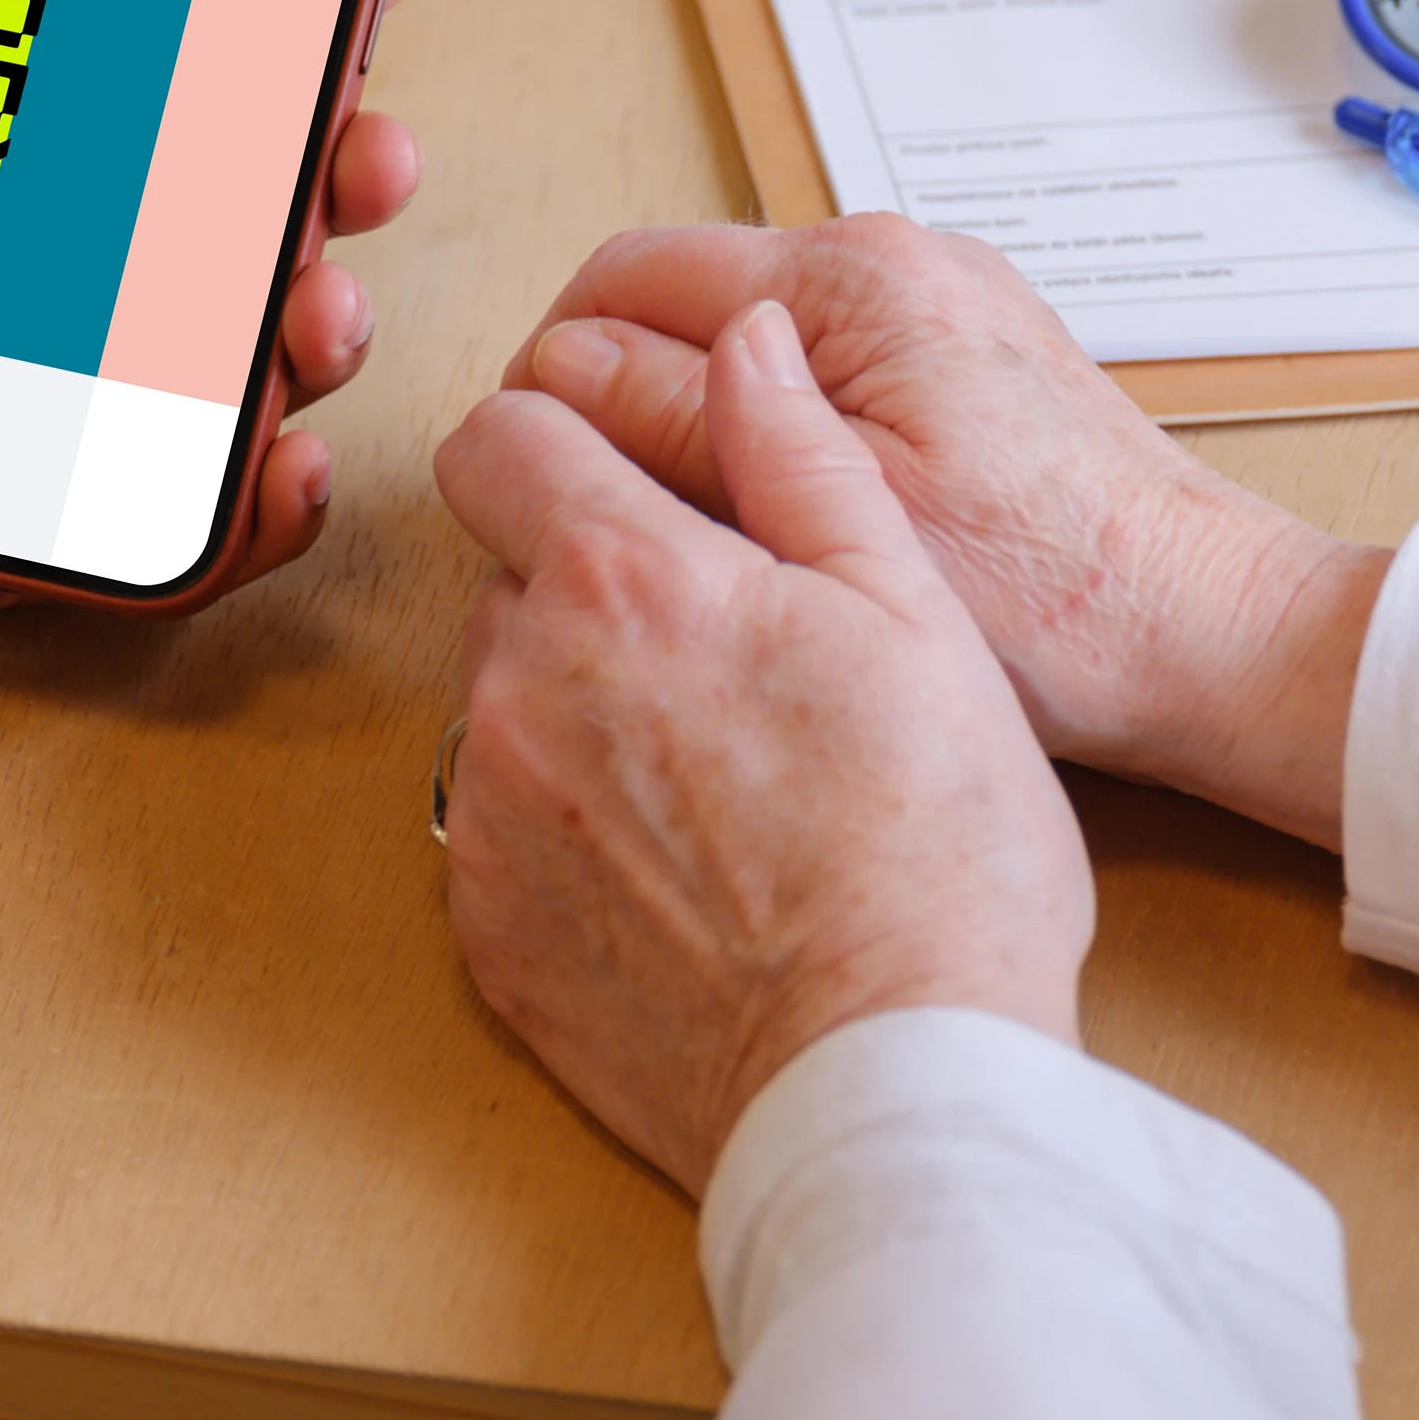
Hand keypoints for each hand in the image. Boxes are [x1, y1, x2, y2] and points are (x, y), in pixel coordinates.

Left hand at [0, 0, 423, 667]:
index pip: (170, 51)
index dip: (285, 2)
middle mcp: (32, 256)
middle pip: (245, 197)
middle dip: (342, 160)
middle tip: (361, 145)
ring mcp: (40, 394)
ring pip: (236, 357)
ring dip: (316, 323)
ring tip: (310, 309)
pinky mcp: (19, 523)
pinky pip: (172, 525)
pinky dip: (252, 506)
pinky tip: (277, 467)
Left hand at [434, 301, 1093, 1194]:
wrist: (889, 1076)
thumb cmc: (934, 852)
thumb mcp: (912, 611)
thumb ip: (802, 457)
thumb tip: (746, 343)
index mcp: (624, 580)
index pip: (501, 437)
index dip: (563, 446)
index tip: (628, 487)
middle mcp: (523, 681)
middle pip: (510, 577)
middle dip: (596, 592)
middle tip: (728, 664)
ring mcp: (490, 811)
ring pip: (506, 703)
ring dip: (581, 713)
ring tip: (720, 785)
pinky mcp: (484, 926)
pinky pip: (500, 831)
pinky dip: (568, 835)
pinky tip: (683, 876)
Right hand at [508, 217, 1383, 848]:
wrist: (1211, 638)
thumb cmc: (1049, 605)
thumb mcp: (828, 522)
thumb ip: (680, 427)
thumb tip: (556, 372)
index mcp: (851, 280)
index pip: (624, 278)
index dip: (555, 378)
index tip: (540, 479)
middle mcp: (892, 260)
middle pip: (678, 298)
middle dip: (620, 399)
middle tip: (615, 520)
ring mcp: (932, 303)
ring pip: (742, 341)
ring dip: (696, 422)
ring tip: (703, 533)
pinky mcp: (960, 357)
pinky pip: (814, 371)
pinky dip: (770, 433)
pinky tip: (788, 523)